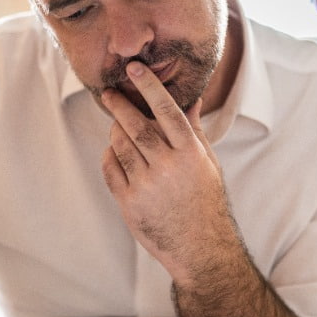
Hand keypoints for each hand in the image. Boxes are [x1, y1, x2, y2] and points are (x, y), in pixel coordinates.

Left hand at [100, 61, 239, 283]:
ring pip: (120, 145)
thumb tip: (192, 98)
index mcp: (191, 153)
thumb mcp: (208, 163)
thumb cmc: (206, 201)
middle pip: (136, 125)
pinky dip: (109, 155)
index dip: (149, 86)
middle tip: (109, 92)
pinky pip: (110, 169)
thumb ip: (194, 130)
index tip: (134, 68)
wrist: (201, 248)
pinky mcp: (130, 203)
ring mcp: (147, 186)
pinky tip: (114, 151)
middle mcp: (168, 167)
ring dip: (114, 130)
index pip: (167, 110)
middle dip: (120, 105)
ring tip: (116, 125)